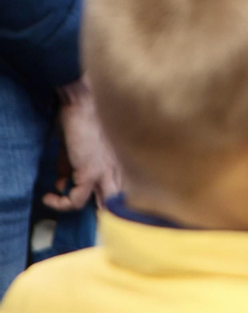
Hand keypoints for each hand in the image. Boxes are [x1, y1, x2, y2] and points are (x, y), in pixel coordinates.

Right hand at [43, 80, 120, 211]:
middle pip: (124, 202)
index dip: (118, 200)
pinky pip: (76, 200)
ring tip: (67, 202)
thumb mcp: (85, 146)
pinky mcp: (90, 172)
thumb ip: (76, 165)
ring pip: (106, 205)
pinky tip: (50, 197)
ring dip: (88, 209)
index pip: (132, 190)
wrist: (85, 102)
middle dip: (107, 210)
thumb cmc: (87, 118)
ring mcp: (107, 172)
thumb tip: (63, 181)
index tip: (102, 201)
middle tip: (88, 207)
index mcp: (127, 163)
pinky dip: (61, 203)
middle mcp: (122, 170)